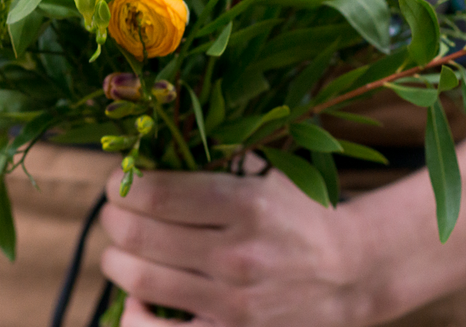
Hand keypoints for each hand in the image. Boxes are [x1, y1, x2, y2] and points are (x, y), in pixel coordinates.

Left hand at [100, 169, 383, 326]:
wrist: (352, 273)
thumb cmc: (300, 216)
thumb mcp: (267, 177)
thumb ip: (214, 163)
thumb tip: (146, 155)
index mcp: (247, 205)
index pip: (156, 194)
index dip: (123, 185)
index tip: (119, 181)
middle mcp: (238, 255)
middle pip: (138, 234)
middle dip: (113, 217)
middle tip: (116, 211)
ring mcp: (233, 301)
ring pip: (139, 279)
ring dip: (116, 259)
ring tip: (123, 248)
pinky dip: (134, 310)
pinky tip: (139, 294)